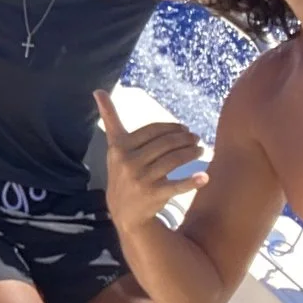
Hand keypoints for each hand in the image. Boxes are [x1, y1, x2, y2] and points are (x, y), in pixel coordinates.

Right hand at [94, 89, 207, 230]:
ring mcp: (140, 178)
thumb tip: (97, 90)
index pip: (153, 130)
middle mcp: (128, 161)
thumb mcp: (114, 146)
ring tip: (201, 150)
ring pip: (174, 159)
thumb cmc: (122, 171)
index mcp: (120, 147)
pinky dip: (193, 181)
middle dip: (185, 138)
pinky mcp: (153, 194)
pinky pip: (177, 185)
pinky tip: (204, 177)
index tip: (184, 128)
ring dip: (192, 152)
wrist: (124, 211)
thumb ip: (109, 119)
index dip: (172, 127)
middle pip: (166, 143)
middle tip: (196, 138)